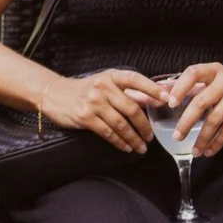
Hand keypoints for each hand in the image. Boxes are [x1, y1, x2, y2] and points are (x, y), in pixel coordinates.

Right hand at [35, 68, 160, 152]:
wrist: (55, 94)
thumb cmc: (84, 89)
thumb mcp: (104, 83)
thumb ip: (126, 91)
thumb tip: (153, 100)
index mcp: (111, 76)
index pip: (135, 80)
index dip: (153, 89)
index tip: (167, 99)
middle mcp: (103, 87)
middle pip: (131, 108)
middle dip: (144, 125)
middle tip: (151, 137)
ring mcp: (94, 102)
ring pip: (121, 124)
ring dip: (134, 138)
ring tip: (142, 147)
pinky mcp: (86, 117)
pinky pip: (108, 133)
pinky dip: (120, 142)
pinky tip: (126, 147)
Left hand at [166, 64, 222, 155]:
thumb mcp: (218, 80)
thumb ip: (194, 87)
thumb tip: (163, 93)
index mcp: (215, 70)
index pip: (193, 73)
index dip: (179, 88)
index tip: (170, 103)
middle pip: (200, 102)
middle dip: (186, 122)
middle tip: (177, 136)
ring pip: (214, 120)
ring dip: (202, 138)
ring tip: (194, 150)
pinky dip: (217, 143)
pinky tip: (209, 150)